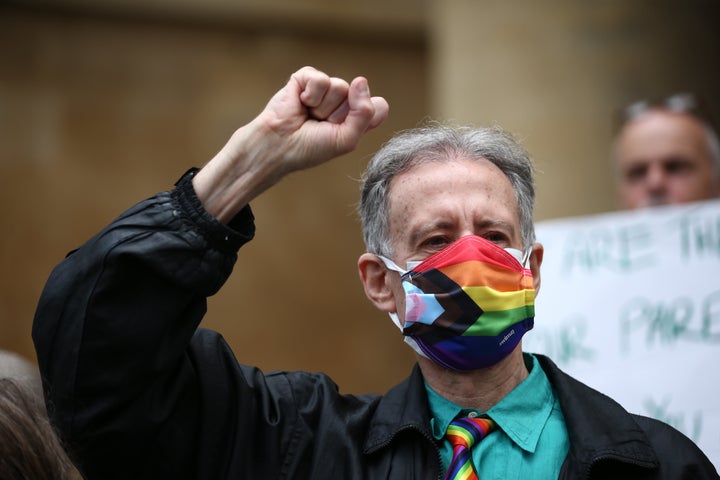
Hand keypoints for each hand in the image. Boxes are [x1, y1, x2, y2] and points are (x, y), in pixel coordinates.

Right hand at [193, 66, 388, 221]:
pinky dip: (310, 96)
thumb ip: (365, 113)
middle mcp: (343, 101)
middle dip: (338, 115)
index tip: (344, 131)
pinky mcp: (306, 78)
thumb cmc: (310, 148)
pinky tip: (300, 104)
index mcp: (356, 117)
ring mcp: (326, 88)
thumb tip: (360, 79)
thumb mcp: (347, 139)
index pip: (379, 107)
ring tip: (309, 115)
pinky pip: (320, 79)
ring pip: (340, 87)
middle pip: (359, 96)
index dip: (365, 118)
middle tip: (320, 125)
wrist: (279, 145)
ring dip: (323, 108)